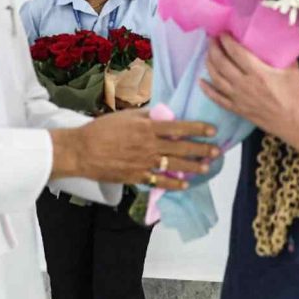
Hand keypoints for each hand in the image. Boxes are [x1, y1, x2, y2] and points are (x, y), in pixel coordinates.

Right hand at [51, 112, 218, 189]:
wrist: (82, 151)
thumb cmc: (102, 129)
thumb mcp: (126, 116)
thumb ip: (147, 116)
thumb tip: (165, 113)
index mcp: (147, 128)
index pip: (179, 127)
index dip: (198, 129)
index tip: (212, 130)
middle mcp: (149, 146)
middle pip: (181, 148)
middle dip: (202, 150)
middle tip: (216, 151)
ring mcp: (144, 163)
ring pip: (174, 166)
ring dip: (193, 167)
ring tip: (206, 167)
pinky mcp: (137, 177)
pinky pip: (160, 182)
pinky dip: (174, 184)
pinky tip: (185, 185)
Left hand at [200, 34, 298, 140]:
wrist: (295, 122)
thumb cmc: (295, 95)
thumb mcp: (292, 69)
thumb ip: (280, 53)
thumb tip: (274, 39)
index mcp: (258, 72)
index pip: (235, 52)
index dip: (226, 40)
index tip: (223, 32)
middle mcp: (244, 84)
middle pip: (221, 63)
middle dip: (214, 48)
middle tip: (211, 39)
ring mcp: (238, 98)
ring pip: (216, 78)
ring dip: (209, 64)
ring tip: (207, 54)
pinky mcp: (237, 109)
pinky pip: (217, 99)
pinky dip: (207, 90)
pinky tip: (201, 81)